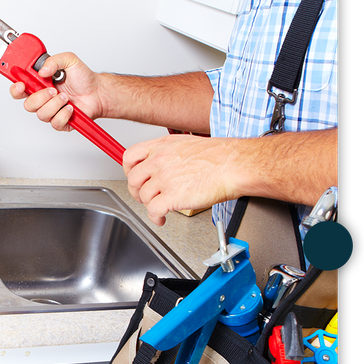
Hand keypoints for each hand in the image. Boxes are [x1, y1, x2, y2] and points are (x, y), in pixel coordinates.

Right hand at [9, 52, 104, 130]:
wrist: (97, 93)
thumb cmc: (83, 79)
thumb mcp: (69, 60)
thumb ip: (54, 60)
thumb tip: (41, 71)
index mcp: (40, 84)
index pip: (20, 89)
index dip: (16, 88)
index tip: (21, 85)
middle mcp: (43, 99)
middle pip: (28, 105)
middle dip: (41, 97)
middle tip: (53, 89)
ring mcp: (50, 111)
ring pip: (41, 114)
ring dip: (55, 104)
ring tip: (66, 97)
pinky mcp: (59, 122)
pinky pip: (55, 122)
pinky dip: (64, 114)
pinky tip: (70, 107)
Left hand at [123, 135, 237, 225]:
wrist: (235, 164)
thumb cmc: (219, 156)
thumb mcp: (186, 145)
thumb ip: (168, 154)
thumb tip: (159, 165)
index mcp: (162, 146)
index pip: (130, 157)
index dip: (129, 170)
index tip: (134, 178)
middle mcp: (160, 160)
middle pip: (134, 180)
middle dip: (137, 192)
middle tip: (145, 197)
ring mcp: (164, 178)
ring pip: (144, 197)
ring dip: (150, 205)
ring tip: (160, 208)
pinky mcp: (171, 196)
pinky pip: (154, 211)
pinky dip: (155, 218)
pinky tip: (162, 218)